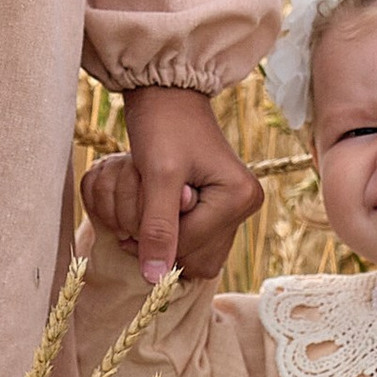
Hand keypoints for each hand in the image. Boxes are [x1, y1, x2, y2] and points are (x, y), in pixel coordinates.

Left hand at [117, 85, 261, 284]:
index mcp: (240, 196)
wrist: (164, 98)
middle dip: (157, 237)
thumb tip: (155, 279)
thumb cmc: (163, 126)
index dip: (154, 236)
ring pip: (190, 257)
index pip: (189, 246)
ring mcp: (231, 212)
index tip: (134, 211)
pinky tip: (154, 210)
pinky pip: (189, 246)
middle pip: (192, 258)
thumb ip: (158, 227)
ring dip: (159, 238)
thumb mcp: (158, 175)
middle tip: (141, 203)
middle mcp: (243, 207)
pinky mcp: (216, 214)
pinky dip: (165, 234)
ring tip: (149, 202)